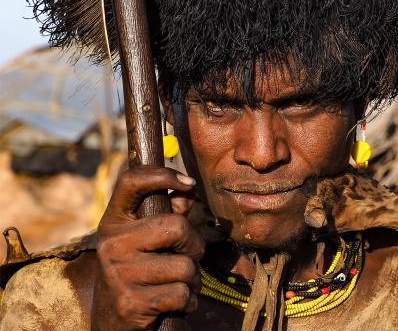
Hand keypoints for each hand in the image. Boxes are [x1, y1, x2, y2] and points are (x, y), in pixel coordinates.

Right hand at [91, 166, 204, 329]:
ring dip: (192, 280)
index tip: (188, 184)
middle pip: (176, 226)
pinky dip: (187, 302)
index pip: (130, 182)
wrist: (113, 324)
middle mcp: (111, 244)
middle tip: (187, 257)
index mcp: (114, 222)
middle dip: (194, 245)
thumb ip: (165, 216)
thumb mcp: (145, 242)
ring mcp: (118, 273)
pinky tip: (172, 305)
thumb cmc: (140, 274)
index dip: (162, 175)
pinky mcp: (130, 303)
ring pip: (185, 266)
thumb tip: (185, 192)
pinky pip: (182, 294)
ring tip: (175, 284)